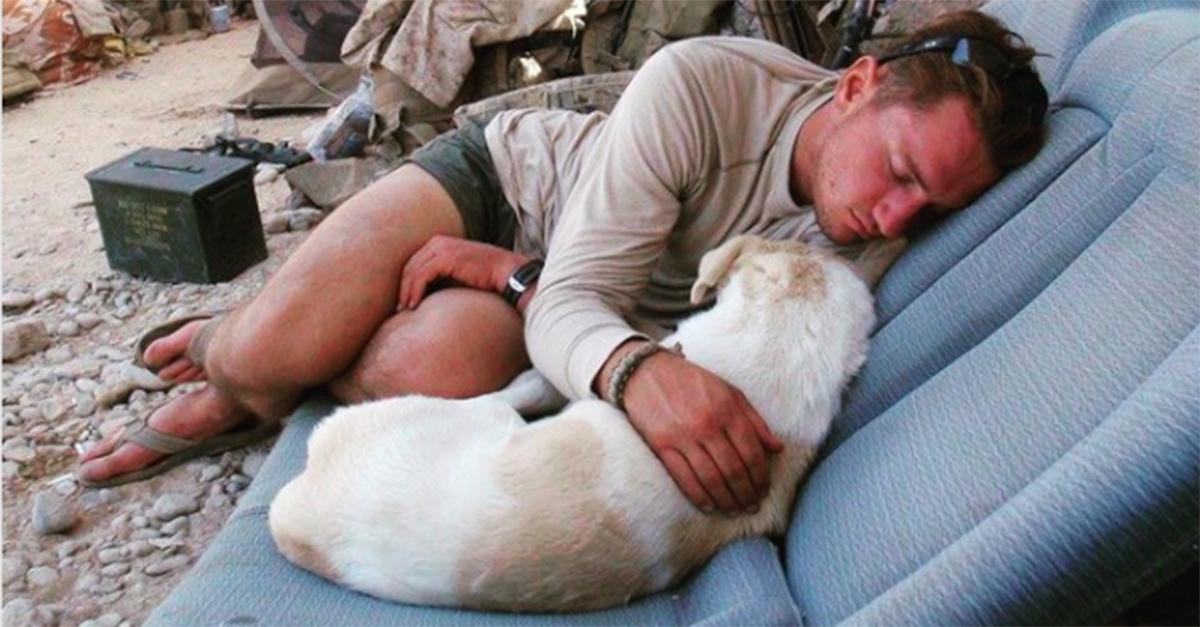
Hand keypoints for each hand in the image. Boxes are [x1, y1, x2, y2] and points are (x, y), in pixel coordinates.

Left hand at [398, 235, 528, 308]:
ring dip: (406, 292)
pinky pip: (422, 275)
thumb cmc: (484, 278)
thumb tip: (423, 295)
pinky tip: (414, 305)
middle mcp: (438, 242)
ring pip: (413, 271)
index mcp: (439, 243)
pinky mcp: (446, 258)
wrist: (507, 272)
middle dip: (403, 288)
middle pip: (409, 266)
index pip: (413, 263)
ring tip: (405, 309)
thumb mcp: (457, 275)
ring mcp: (441, 248)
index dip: (406, 282)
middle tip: (399, 308)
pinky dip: (415, 291)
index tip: (404, 301)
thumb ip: (440, 278)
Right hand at [621, 347, 783, 514]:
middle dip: (746, 493)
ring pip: (711, 478)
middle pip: (733, 470)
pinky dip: (698, 496)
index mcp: (728, 410)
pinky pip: (683, 477)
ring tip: (734, 510)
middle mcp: (707, 425)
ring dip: (726, 500)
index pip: (752, 453)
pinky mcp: (662, 445)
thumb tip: (777, 448)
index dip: (761, 477)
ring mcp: (683, 436)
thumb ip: (755, 421)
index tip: (764, 490)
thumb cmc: (693, 383)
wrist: (648, 372)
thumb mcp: (730, 392)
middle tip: (752, 507)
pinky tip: (709, 506)